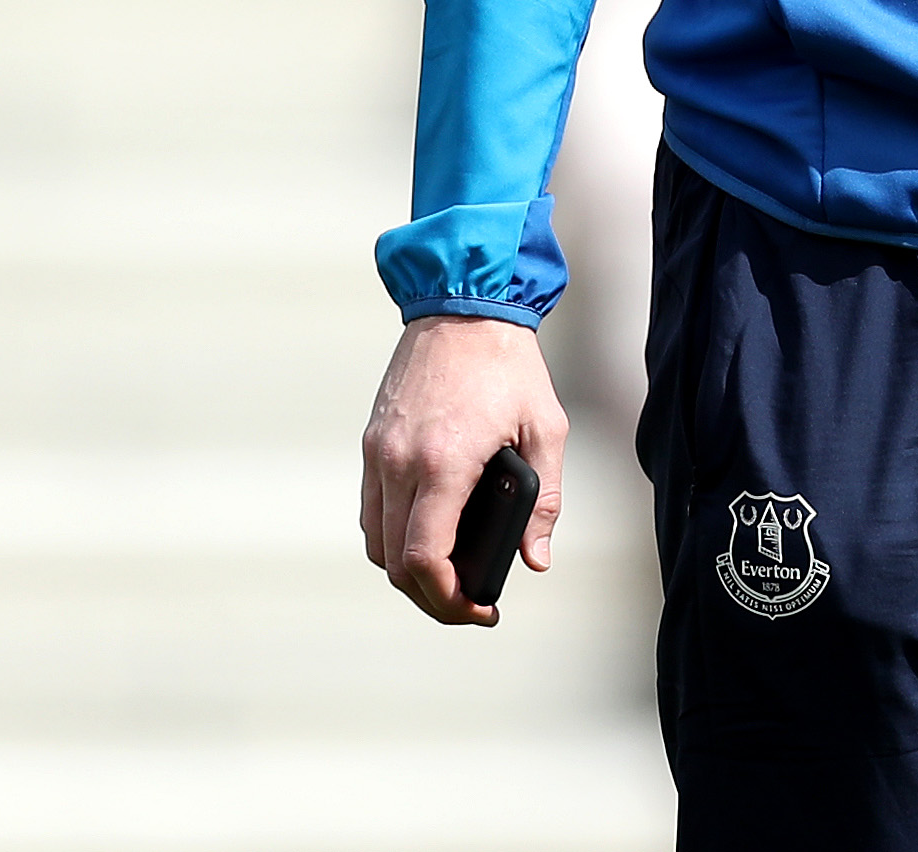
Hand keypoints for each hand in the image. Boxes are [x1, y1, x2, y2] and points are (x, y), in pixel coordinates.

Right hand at [359, 315, 566, 624]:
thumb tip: (536, 560)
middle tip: (469, 605)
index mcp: (443, 462)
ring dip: (406, 571)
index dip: (447, 598)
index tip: (479, 609)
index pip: (423, 557)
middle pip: (393, 563)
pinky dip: (392, 536)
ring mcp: (378, 455)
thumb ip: (543, 500)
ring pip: (374, 541)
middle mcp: (399, 463)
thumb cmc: (510, 368)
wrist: (462, 307)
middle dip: (429, 596)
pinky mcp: (371, 444)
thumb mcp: (547, 429)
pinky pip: (370, 509)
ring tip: (449, 579)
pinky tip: (426, 538)